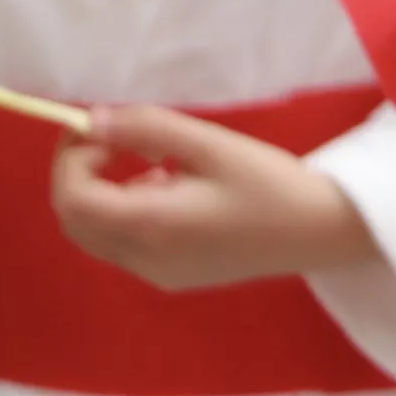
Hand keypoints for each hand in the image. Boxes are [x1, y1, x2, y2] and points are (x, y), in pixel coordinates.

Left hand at [50, 105, 379, 290]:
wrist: (324, 230)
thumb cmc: (273, 183)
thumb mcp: (212, 144)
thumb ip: (148, 128)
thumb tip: (93, 119)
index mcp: (152, 224)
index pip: (73, 197)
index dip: (70, 157)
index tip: (97, 125)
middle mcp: (144, 258)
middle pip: (74, 221)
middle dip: (77, 174)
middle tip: (108, 136)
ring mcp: (157, 274)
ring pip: (96, 236)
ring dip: (100, 194)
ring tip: (150, 162)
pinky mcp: (174, 277)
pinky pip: (124, 246)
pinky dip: (125, 213)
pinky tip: (170, 189)